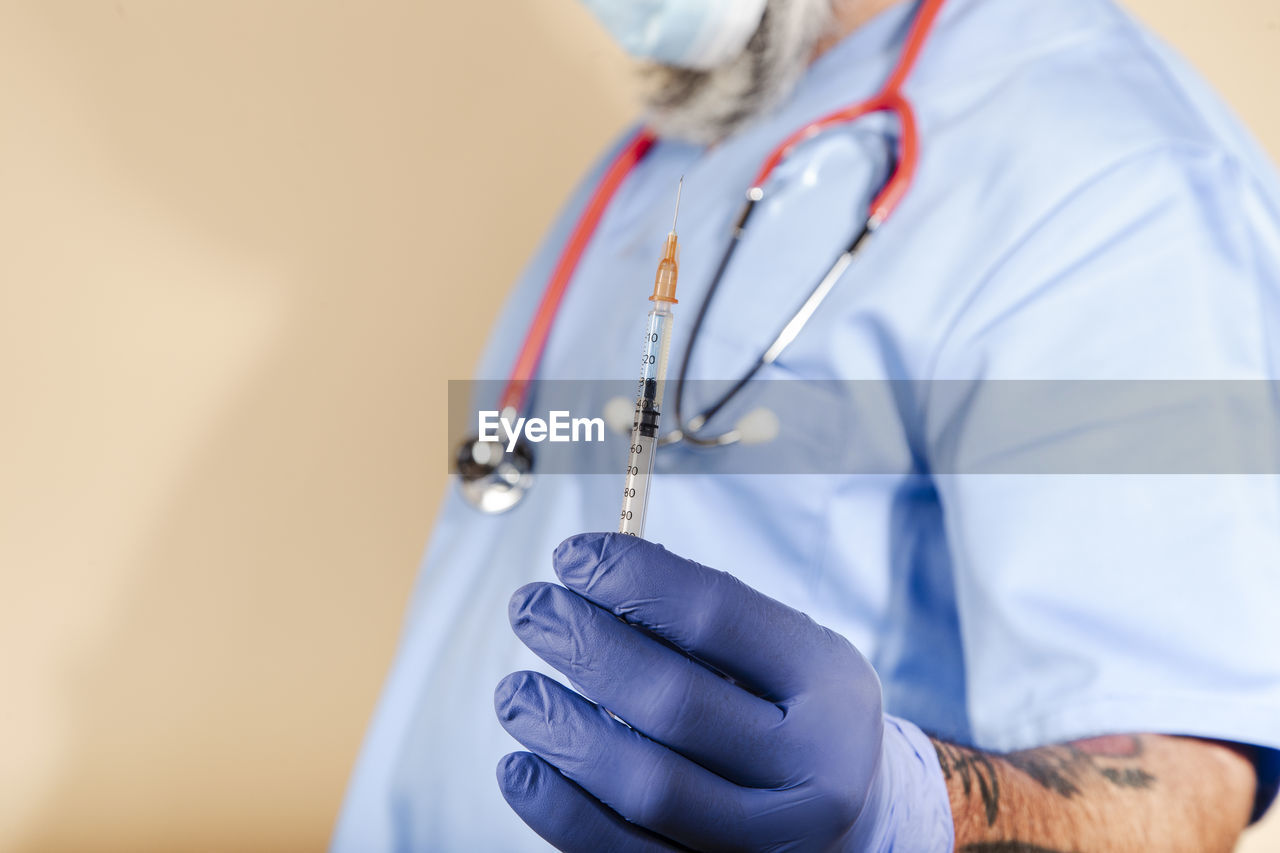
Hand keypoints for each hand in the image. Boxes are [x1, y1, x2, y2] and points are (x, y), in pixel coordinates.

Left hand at [494, 532, 952, 851]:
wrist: (854, 822)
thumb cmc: (794, 714)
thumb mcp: (786, 655)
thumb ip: (707, 621)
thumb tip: (594, 569)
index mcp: (830, 686)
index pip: (718, 615)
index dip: (635, 577)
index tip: (571, 556)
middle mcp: (814, 770)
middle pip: (675, 703)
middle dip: (588, 647)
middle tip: (530, 609)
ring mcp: (771, 842)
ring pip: (648, 789)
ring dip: (563, 732)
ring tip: (515, 693)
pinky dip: (561, 812)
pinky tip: (520, 769)